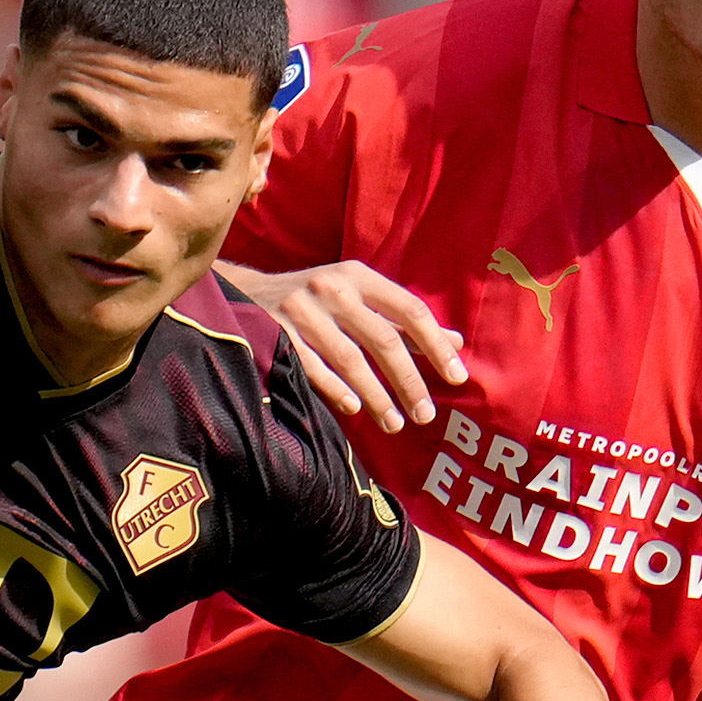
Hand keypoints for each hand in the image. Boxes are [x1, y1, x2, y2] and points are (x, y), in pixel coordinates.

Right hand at [241, 259, 466, 431]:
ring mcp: (301, 309)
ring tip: (395, 424)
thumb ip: (402, 321)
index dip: (436, 344)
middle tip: (426, 414)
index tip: (457, 377)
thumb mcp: (358, 299)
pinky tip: (353, 409)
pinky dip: (334, 388)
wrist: (244, 295)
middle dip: (408, 381)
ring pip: (349, 358)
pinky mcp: (275, 331)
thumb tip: (456, 341)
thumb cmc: (316, 302)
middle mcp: (332, 288)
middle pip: (383, 339)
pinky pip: (311, 366)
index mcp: (358, 276)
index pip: (409, 309)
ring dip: (376, 395)